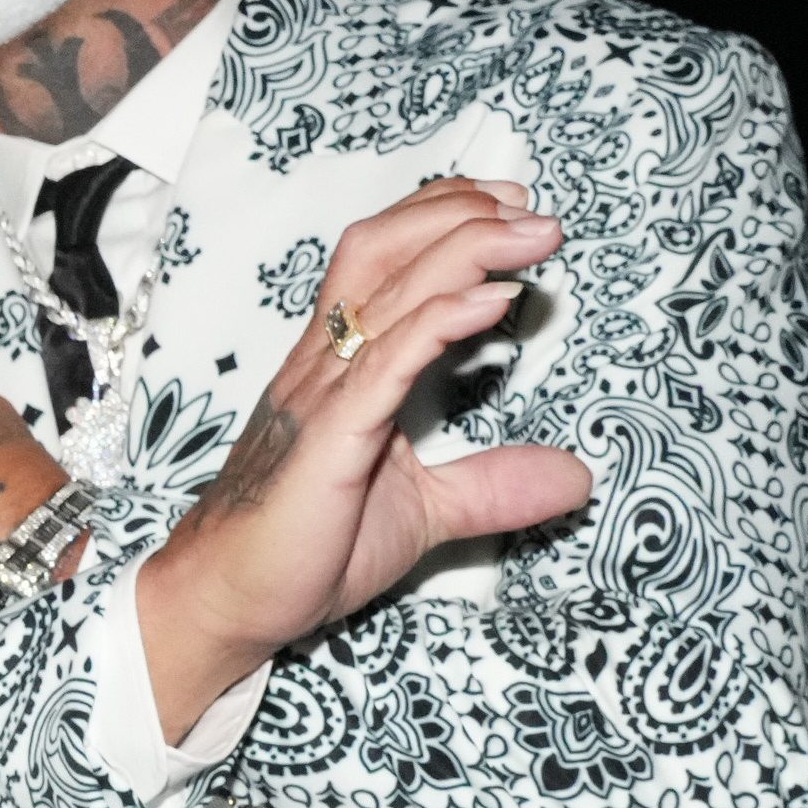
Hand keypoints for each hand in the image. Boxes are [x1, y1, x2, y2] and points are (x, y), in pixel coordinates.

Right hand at [130, 176, 594, 731]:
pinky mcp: (330, 435)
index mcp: (339, 368)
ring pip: (388, 289)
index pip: (382, 260)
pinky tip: (493, 299)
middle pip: (384, 250)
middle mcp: (325, 363)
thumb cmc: (305, 551)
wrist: (231, 600)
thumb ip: (491, 486)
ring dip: (466, 249)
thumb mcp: (423, 511)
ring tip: (533, 232)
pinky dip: (441, 319)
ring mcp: (324, 393)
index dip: (443, 219)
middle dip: (462, 214)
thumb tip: (576, 477)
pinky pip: (387, 360)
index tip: (512, 207)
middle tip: (534, 209)